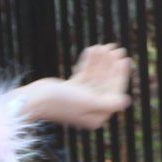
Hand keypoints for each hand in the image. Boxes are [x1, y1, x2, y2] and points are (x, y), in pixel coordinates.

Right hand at [14, 44, 132, 129]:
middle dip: (110, 65)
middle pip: (105, 83)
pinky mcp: (72, 90)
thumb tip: (127, 101)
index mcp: (96, 115)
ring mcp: (81, 98)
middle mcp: (90, 108)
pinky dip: (88, 63)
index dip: (119, 75)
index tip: (123, 58)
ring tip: (103, 46)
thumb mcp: (87, 102)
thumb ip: (107, 102)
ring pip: (95, 77)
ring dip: (100, 61)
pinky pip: (84, 74)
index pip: (114, 92)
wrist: (34, 99)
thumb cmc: (60, 102)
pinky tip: (92, 49)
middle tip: (115, 47)